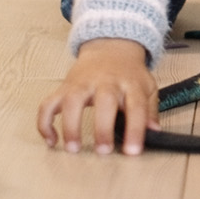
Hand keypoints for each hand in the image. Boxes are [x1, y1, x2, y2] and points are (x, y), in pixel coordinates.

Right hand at [37, 37, 158, 154]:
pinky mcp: (64, 88)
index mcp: (129, 84)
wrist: (110, 48)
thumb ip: (150, 110)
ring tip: (73, 148)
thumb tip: (154, 132)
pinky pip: (48, 104)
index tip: (132, 151)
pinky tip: (51, 140)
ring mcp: (82, 84)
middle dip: (102, 128)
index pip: (136, 106)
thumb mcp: (147, 87)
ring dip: (70, 125)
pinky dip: (45, 123)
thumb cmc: (128, 74)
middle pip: (104, 102)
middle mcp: (105, 82)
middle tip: (103, 151)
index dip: (136, 129)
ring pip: (72, 101)